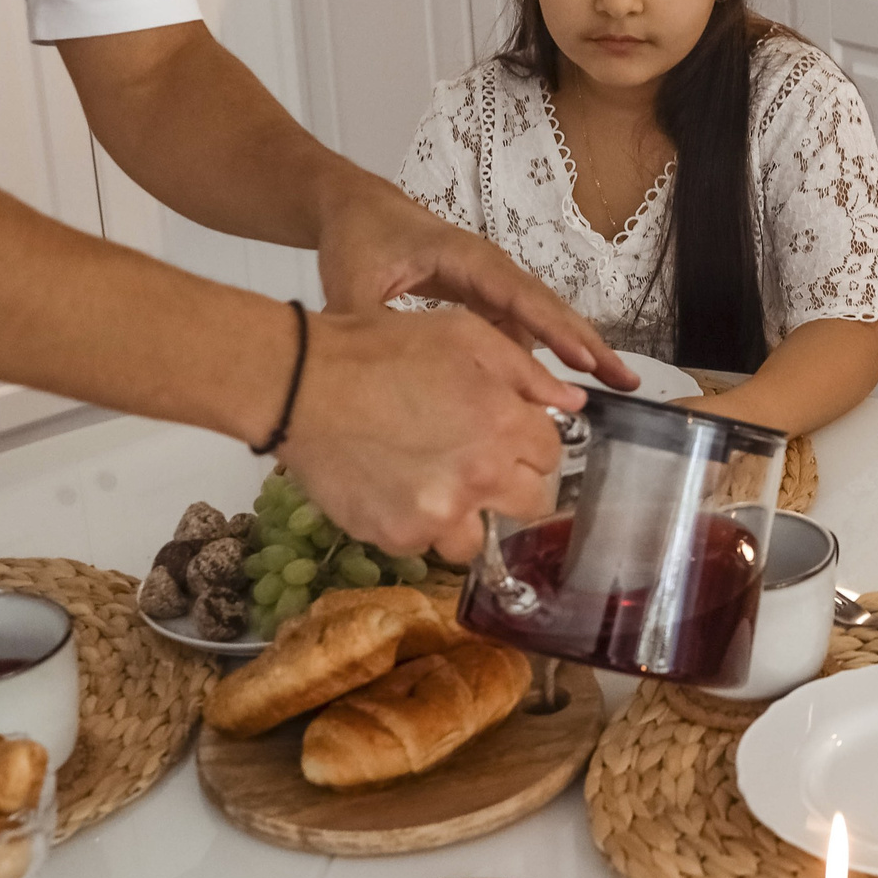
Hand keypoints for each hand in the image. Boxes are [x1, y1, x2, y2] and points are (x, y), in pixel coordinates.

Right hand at [274, 304, 581, 562]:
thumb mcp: (464, 335)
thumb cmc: (382, 348)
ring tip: (432, 482)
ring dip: (466, 515)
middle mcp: (481, 477)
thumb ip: (527, 372)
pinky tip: (392, 487)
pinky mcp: (397, 536)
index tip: (505, 431)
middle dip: (511, 481)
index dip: (529, 439)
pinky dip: (415, 523)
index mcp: (505, 425)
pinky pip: (423, 543)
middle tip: (474, 459)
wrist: (303, 385)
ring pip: (478, 537)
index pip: (551, 453)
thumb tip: (574, 399)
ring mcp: (439, 514)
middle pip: (530, 502)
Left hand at [312, 177, 637, 391]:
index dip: (552, 328)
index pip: (519, 295)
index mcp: (466, 259)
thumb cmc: (360, 240)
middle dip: (589, 343)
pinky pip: (521, 330)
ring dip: (575, 351)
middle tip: (627, 380)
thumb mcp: (353, 286)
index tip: (584, 359)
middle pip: (549, 307)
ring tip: (610, 389)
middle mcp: (490, 270)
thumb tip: (386, 381)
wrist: (358, 211)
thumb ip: (371, 329)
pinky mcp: (486, 299)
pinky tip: (552, 394)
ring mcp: (492, 285)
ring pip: (542, 321)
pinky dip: (542, 356)